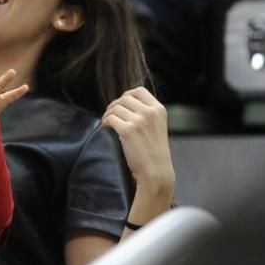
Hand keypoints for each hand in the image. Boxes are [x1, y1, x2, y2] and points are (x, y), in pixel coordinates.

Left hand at [102, 87, 174, 207]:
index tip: (121, 105)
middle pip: (124, 98)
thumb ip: (147, 114)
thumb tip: (125, 103)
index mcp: (159, 109)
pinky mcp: (127, 131)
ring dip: (108, 114)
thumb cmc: (154, 153)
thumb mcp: (157, 127)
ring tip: (108, 123)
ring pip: (115, 108)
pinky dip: (105, 123)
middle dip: (115, 106)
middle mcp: (150, 112)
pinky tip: (106, 129)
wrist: (156, 173)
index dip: (126, 96)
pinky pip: (110, 119)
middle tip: (111, 116)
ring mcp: (139, 121)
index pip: (139, 91)